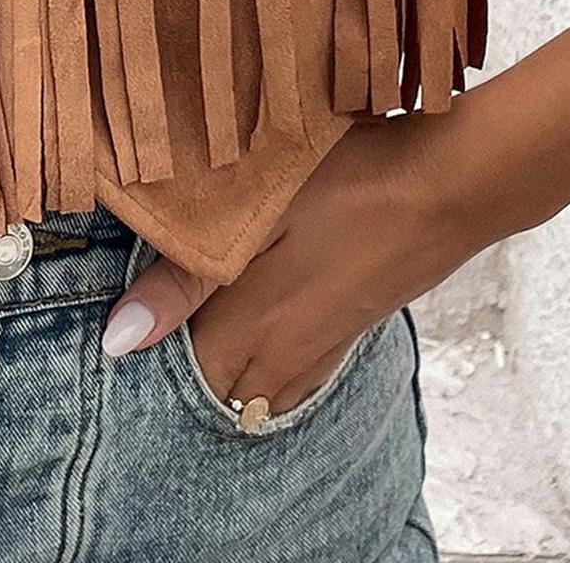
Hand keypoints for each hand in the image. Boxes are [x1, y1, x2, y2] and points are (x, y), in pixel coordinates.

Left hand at [100, 114, 477, 417]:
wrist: (453, 183)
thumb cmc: (350, 182)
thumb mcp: (257, 212)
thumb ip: (187, 279)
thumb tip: (121, 339)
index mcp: (255, 325)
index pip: (182, 370)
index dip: (146, 352)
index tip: (116, 324)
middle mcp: (288, 351)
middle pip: (218, 387)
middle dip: (181, 368)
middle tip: (147, 325)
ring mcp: (326, 343)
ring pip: (258, 386)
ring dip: (223, 366)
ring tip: (193, 330)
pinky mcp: (352, 327)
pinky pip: (293, 372)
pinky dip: (263, 362)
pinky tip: (258, 335)